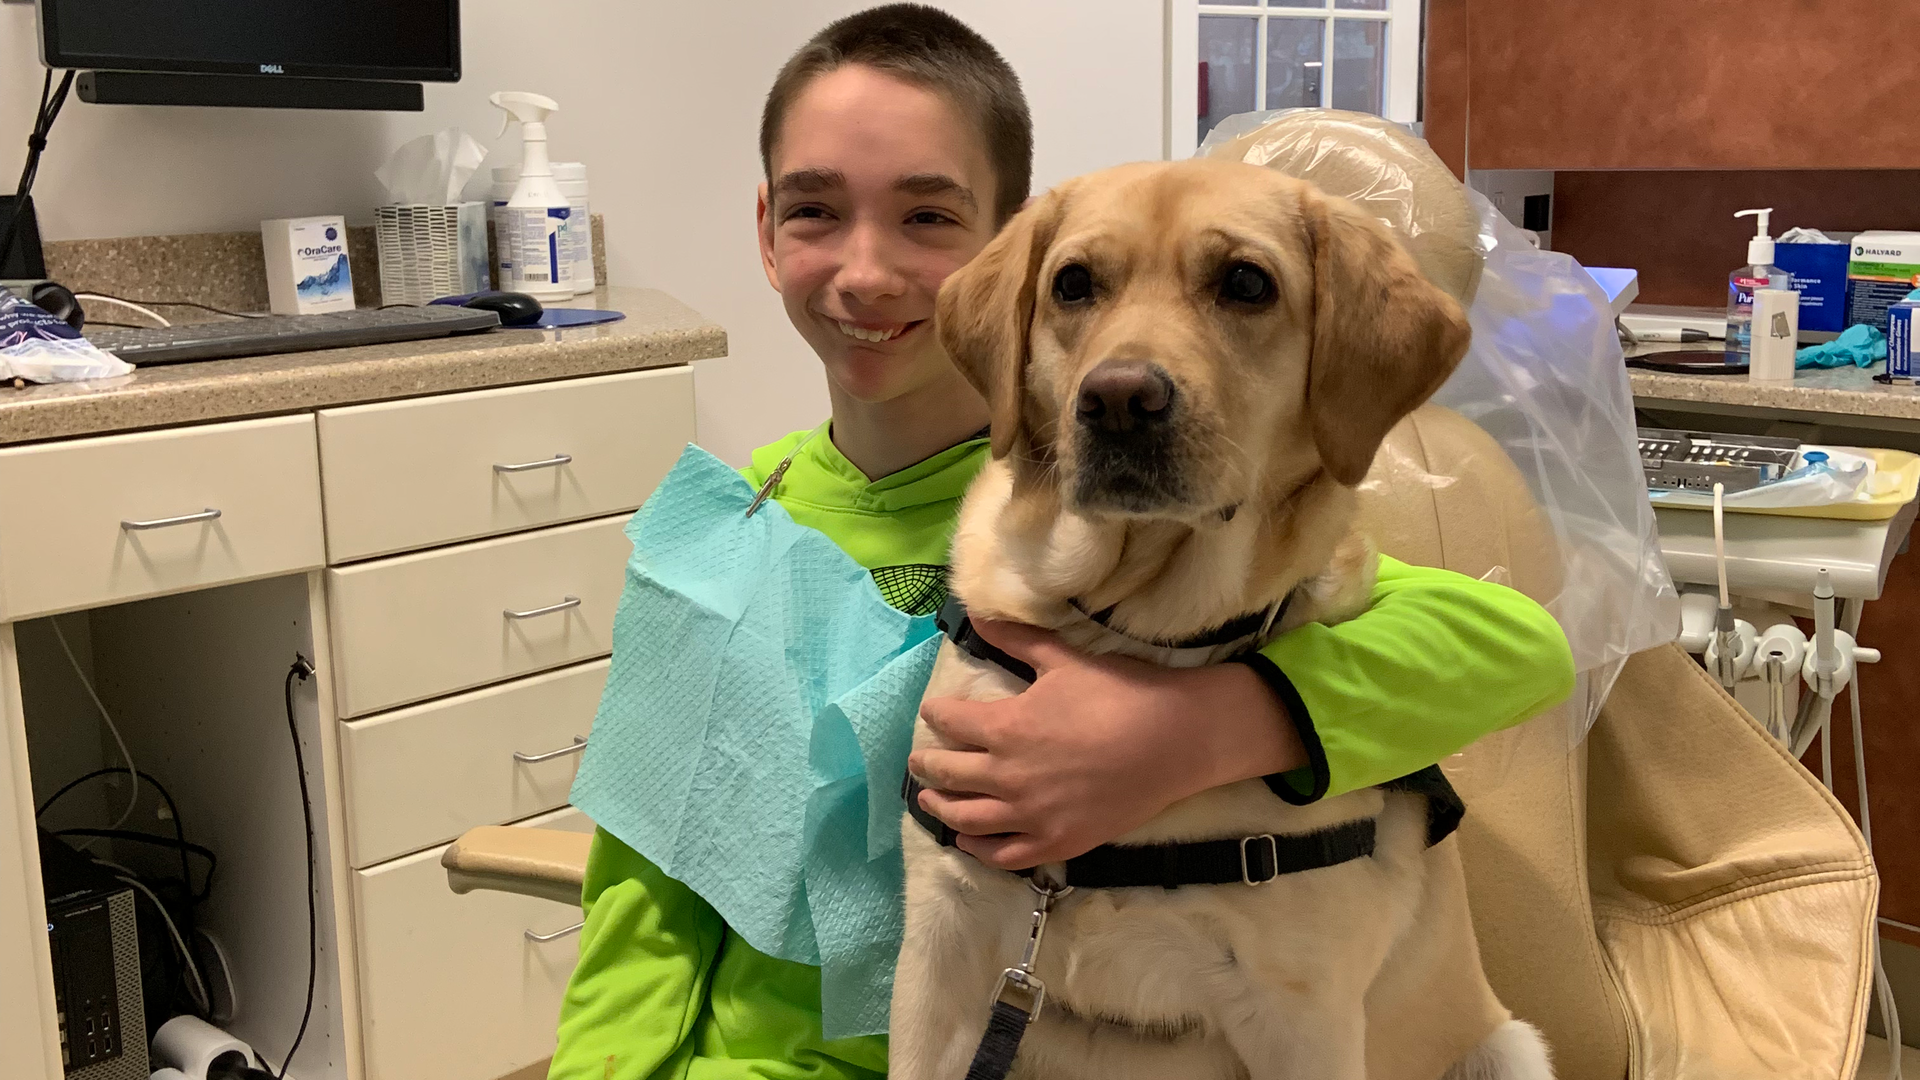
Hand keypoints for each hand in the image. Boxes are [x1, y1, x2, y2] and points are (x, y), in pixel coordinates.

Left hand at [909, 620, 1304, 869]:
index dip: (935, 715)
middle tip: (917, 761)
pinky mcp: (1057, 842)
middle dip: (926, 764)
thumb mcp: (1063, 658)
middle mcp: (1008, 775)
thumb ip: (1015, 640)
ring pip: (967, 818)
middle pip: (948, 773)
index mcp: (1006, 727)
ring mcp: (1032, 815)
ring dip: (941, 807)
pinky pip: (1004, 854)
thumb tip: (978, 615)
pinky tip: (967, 840)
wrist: (1176, 739)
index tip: (933, 712)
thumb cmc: (1120, 693)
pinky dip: (979, 848)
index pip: (949, 722)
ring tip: (929, 800)